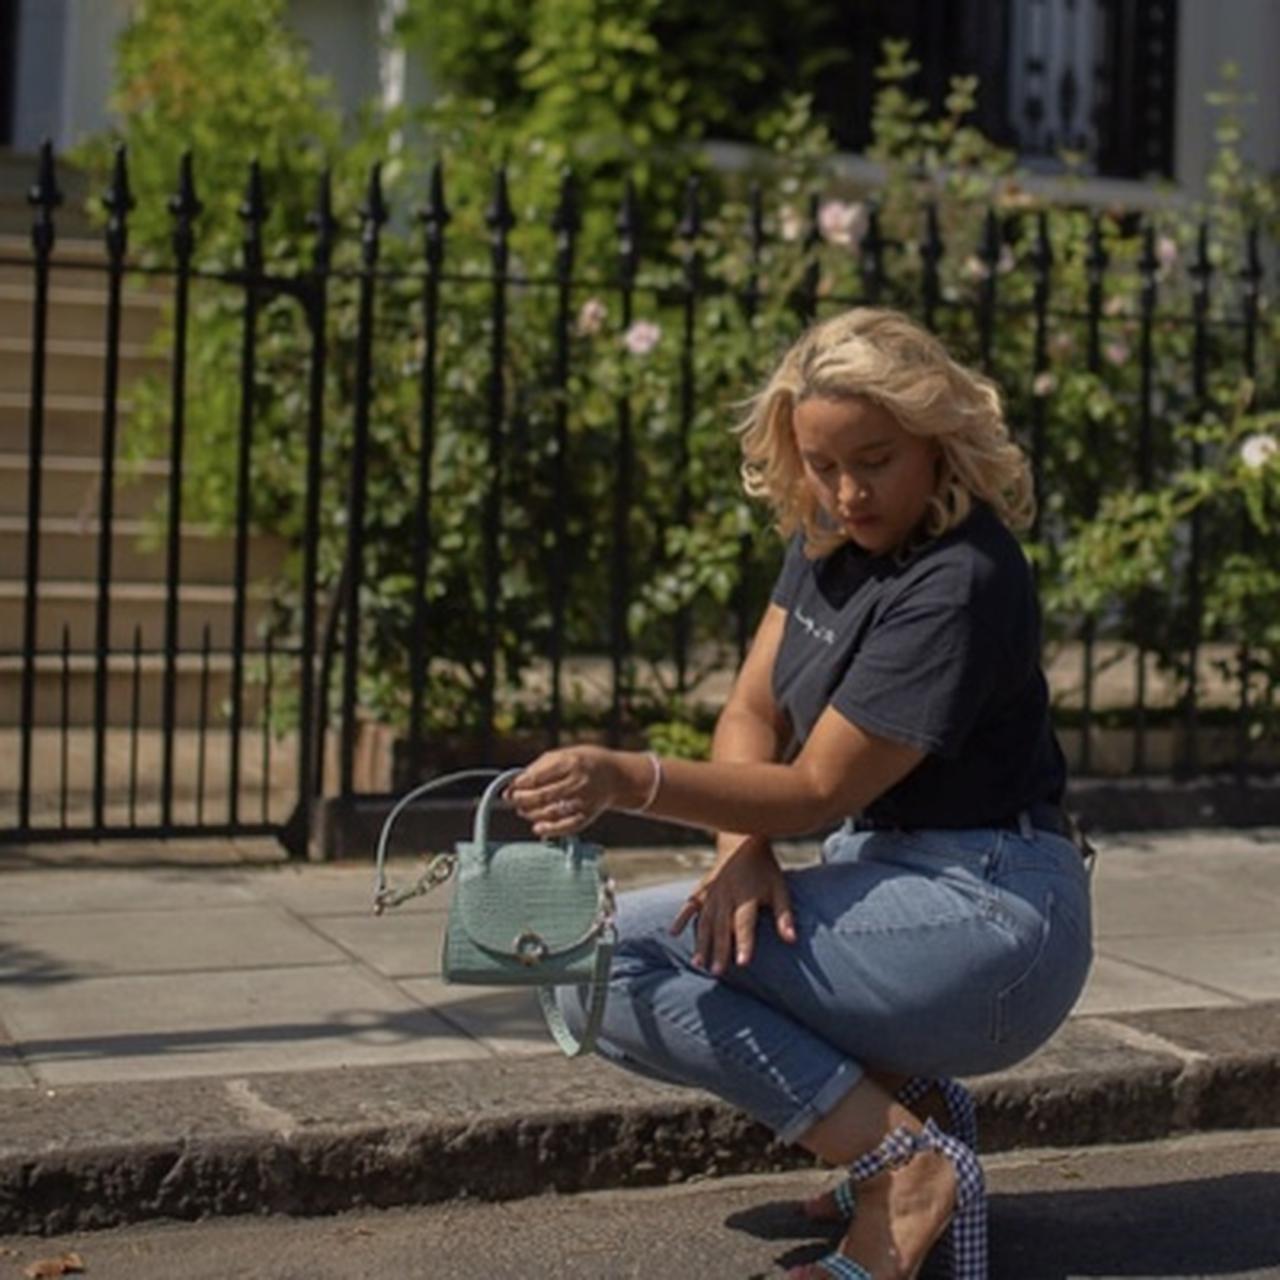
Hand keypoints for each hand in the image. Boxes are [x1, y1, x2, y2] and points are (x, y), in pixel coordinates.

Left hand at [507, 745, 621, 836]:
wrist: (615, 775)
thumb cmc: (583, 762)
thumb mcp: (563, 754)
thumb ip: (539, 767)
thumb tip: (514, 784)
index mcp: (570, 762)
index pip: (538, 776)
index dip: (519, 786)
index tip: (509, 789)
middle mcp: (578, 781)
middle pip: (543, 796)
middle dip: (523, 801)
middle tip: (514, 801)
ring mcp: (585, 800)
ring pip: (552, 812)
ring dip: (533, 814)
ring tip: (524, 811)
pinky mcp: (589, 815)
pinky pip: (567, 826)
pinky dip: (550, 830)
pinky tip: (538, 828)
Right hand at [670, 834, 795, 973]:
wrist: (743, 840)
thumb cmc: (765, 869)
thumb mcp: (780, 888)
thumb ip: (784, 915)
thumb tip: (792, 940)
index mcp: (746, 897)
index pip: (745, 924)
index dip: (744, 943)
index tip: (742, 963)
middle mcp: (727, 896)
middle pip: (722, 927)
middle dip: (719, 950)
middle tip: (717, 973)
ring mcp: (712, 893)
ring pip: (704, 921)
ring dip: (701, 942)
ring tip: (698, 963)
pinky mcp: (702, 888)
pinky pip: (690, 905)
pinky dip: (681, 918)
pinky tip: (673, 934)